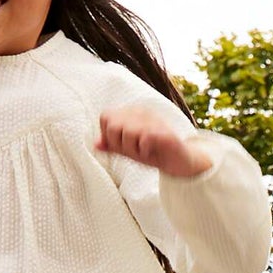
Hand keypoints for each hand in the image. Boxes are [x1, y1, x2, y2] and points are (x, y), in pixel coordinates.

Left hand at [97, 106, 212, 177]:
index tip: (123, 144)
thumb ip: (111, 145)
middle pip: (112, 125)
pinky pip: (143, 138)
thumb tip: (95, 144)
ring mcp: (154, 119)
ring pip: (126, 132)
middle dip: (119, 143)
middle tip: (134, 148)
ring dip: (132, 149)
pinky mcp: (164, 131)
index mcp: (131, 112)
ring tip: (143, 150)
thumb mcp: (127, 150)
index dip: (109, 135)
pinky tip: (151, 151)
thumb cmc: (151, 153)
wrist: (177, 162)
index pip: (105, 117)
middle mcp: (142, 111)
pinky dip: (143, 151)